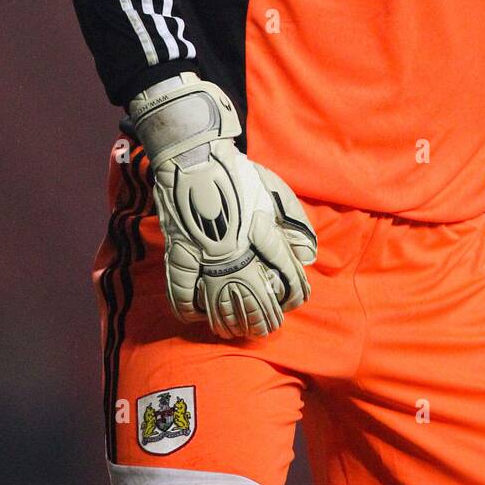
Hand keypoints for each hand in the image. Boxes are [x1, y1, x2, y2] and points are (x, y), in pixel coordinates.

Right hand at [128, 74, 316, 338]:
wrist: (193, 153)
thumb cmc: (236, 170)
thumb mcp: (275, 190)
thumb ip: (294, 222)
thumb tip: (307, 254)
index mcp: (259, 228)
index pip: (284, 269)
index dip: (294, 289)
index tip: (295, 299)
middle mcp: (232, 246)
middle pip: (252, 296)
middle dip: (263, 317)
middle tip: (267, 327)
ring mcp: (202, 251)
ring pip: (217, 300)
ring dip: (230, 320)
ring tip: (237, 330)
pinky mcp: (177, 250)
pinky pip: (179, 290)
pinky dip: (188, 307)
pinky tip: (198, 314)